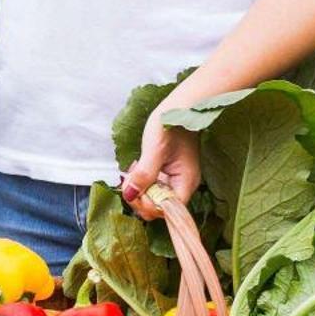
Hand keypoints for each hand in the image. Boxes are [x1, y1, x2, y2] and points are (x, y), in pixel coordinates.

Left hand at [120, 100, 200, 220]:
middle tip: (129, 180)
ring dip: (140, 187)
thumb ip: (143, 175)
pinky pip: (154, 184)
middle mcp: (183, 184)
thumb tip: (130, 195)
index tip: (133, 192)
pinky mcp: (168, 171)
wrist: (179, 106)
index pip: (167, 210)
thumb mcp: (153, 150)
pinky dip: (143, 179)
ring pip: (154, 195)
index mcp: (186, 182)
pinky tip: (137, 167)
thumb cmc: (170, 124)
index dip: (149, 205)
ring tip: (133, 170)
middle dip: (141, 196)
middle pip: (160, 205)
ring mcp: (175, 178)